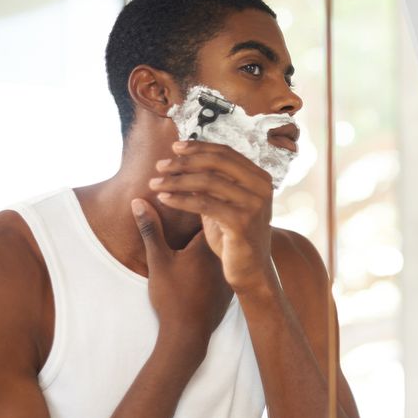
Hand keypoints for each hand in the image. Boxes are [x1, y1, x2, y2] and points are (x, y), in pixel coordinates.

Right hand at [131, 198, 231, 365]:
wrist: (188, 334)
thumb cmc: (173, 296)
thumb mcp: (158, 261)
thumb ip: (151, 230)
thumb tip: (139, 201)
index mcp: (210, 244)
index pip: (211, 211)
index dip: (200, 199)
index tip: (190, 192)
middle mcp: (225, 253)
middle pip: (221, 226)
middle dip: (209, 215)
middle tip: (195, 206)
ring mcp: (229, 269)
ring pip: (224, 245)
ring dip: (215, 236)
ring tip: (200, 229)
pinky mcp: (229, 283)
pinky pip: (225, 262)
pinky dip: (217, 256)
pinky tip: (208, 258)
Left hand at [150, 140, 276, 292]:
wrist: (250, 271)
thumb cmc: (234, 237)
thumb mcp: (224, 204)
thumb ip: (213, 183)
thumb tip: (185, 159)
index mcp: (260, 178)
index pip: (225, 153)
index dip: (198, 147)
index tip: (174, 148)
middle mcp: (261, 187)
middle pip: (216, 162)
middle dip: (184, 162)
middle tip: (160, 166)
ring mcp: (253, 204)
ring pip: (207, 182)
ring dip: (176, 181)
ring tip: (155, 183)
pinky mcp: (241, 222)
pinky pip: (204, 204)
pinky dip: (180, 199)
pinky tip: (164, 199)